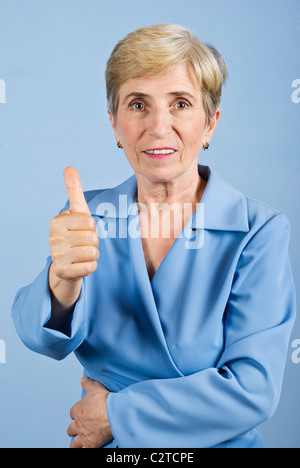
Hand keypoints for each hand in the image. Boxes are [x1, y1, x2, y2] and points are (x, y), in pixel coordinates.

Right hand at [48, 167, 98, 307]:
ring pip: (93, 252)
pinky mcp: (63, 272)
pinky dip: (91, 266)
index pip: (88, 221)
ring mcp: (56, 256)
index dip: (92, 226)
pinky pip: (90, 267)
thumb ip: (74, 191)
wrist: (66, 264)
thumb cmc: (75, 234)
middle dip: (94, 241)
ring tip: (83, 253)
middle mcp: (53, 238)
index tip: (82, 229)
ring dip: (93, 254)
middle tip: (84, 244)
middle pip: (92, 237)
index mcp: (57, 221)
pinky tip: (81, 265)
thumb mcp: (77, 212)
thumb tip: (69, 168)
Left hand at [67, 377, 112, 447]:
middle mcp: (78, 424)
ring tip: (78, 443)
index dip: (75, 414)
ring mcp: (83, 435)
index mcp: (78, 410)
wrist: (112, 413)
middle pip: (71, 429)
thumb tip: (83, 379)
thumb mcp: (95, 387)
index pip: (72, 413)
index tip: (79, 414)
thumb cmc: (104, 400)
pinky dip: (83, 449)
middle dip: (74, 429)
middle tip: (79, 428)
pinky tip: (85, 449)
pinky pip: (82, 450)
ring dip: (75, 442)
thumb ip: (88, 384)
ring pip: (74, 443)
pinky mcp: (90, 444)